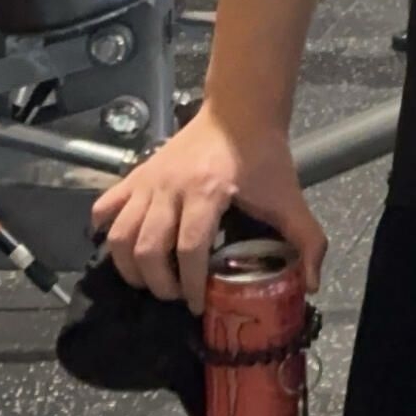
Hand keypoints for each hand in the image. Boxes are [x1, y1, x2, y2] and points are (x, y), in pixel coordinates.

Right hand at [90, 102, 326, 314]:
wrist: (240, 111)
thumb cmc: (263, 156)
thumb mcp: (288, 197)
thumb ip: (307, 239)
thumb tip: (310, 284)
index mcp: (207, 192)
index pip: (189, 248)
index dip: (191, 284)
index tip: (198, 304)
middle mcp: (170, 187)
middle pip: (147, 248)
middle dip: (159, 284)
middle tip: (176, 295)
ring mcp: (148, 181)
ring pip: (119, 235)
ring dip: (130, 267)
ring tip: (151, 279)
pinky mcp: (136, 175)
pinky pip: (105, 208)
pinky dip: (105, 232)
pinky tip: (123, 248)